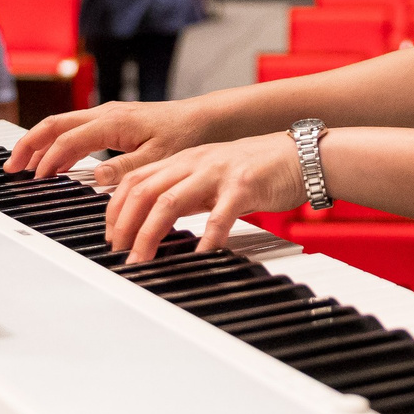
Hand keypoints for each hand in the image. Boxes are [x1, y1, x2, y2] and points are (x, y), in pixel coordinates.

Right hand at [7, 96, 217, 178]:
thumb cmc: (184, 136)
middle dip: (29, 144)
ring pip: (62, 125)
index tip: (35, 178)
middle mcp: (105, 114)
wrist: (203, 119)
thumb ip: (125, 168)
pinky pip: (75, 130)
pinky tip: (53, 162)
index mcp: (113, 122)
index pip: (68, 139)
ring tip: (23, 165)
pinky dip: (58, 144)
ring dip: (40, 143)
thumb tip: (94, 176)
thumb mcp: (158, 157)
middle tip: (11, 166)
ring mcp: (107, 115)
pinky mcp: (111, 121)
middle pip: (54, 124)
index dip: (48, 159)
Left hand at [97, 131, 306, 261]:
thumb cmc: (259, 169)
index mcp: (184, 160)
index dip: (115, 209)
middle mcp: (195, 163)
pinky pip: (220, 214)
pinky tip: (199, 255)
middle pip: (144, 190)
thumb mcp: (211, 175)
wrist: (302, 154)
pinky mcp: (244, 186)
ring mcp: (218, 172)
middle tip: (120, 253)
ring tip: (143, 260)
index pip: (135, 179)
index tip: (111, 236)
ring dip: (150, 234)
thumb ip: (186, 192)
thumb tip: (156, 220)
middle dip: (124, 225)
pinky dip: (205, 237)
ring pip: (170, 201)